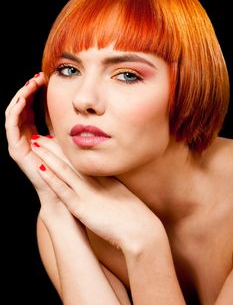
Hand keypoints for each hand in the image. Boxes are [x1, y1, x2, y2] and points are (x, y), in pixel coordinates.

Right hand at [5, 73, 57, 203]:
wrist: (64, 187)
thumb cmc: (67, 164)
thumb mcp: (64, 135)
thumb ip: (61, 121)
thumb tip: (70, 102)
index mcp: (34, 132)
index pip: (30, 107)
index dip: (34, 91)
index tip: (44, 78)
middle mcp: (24, 135)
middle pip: (20, 106)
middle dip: (28, 90)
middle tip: (38, 77)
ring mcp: (19, 142)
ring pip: (14, 112)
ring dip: (21, 96)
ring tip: (31, 84)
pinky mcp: (16, 149)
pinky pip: (11, 125)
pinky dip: (15, 110)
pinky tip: (23, 98)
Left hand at [31, 136, 162, 251]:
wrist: (142, 230)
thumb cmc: (135, 217)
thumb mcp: (123, 196)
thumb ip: (113, 189)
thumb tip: (109, 186)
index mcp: (104, 178)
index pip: (82, 160)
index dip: (68, 149)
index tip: (57, 140)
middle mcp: (94, 182)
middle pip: (71, 160)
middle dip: (55, 147)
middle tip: (41, 136)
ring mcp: (87, 193)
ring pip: (63, 170)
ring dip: (48, 156)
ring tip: (35, 143)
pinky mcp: (81, 208)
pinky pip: (63, 190)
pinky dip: (51, 179)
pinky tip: (39, 168)